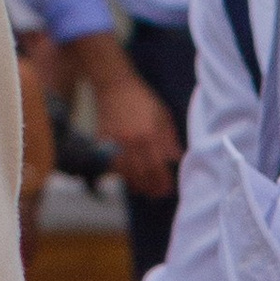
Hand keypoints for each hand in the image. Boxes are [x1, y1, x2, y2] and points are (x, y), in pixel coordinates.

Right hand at [94, 71, 182, 204]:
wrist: (114, 85)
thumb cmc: (142, 99)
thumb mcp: (162, 115)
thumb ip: (169, 138)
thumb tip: (176, 159)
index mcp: (150, 134)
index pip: (158, 167)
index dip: (163, 182)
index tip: (167, 190)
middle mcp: (133, 141)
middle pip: (142, 174)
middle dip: (150, 188)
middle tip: (156, 195)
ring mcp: (116, 141)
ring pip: (125, 172)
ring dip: (135, 185)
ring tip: (143, 191)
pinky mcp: (103, 140)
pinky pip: (111, 164)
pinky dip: (119, 175)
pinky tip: (127, 180)